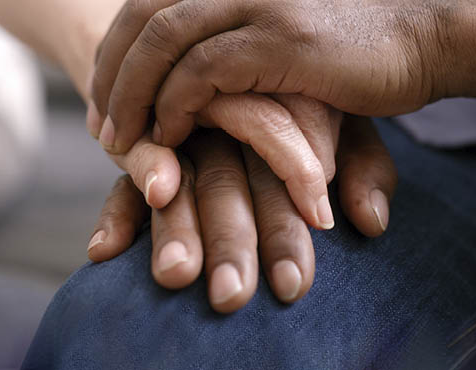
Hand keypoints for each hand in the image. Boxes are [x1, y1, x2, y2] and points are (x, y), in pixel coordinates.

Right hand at [89, 116, 395, 312]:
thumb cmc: (285, 96)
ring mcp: (172, 130)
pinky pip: (120, 180)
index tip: (302, 263)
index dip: (289, 206)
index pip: (280, 146)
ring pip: (171, 181)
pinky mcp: (134, 143)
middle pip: (223, 179)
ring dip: (172, 228)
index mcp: (270, 101)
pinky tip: (105, 251)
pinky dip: (115, 212)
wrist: (206, 52)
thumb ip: (359, 163)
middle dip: (230, 239)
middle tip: (234, 294)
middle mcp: (218, 116)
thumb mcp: (335, 119)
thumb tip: (371, 222)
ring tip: (175, 274)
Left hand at [90, 0, 475, 151]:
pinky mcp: (280, 39)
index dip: (114, 51)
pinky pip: (203, 71)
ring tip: (119, 139)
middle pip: (141, 16)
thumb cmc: (346, 47)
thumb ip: (224, 47)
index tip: (101, 99)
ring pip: (162, 40)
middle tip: (99, 123)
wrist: (419, 38)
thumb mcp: (272, 36)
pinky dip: (175, 105)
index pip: (145, 4)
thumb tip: (178, 81)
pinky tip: (169, 136)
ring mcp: (256, 2)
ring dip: (131, 94)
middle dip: (109, 74)